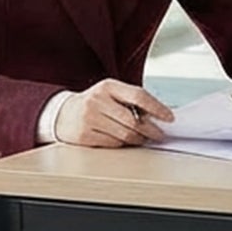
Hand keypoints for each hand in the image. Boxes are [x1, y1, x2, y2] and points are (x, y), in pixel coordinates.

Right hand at [53, 79, 174, 146]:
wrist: (62, 114)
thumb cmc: (94, 104)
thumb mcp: (110, 94)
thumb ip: (132, 101)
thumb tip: (159, 116)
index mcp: (108, 86)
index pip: (138, 96)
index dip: (157, 108)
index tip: (169, 117)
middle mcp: (97, 100)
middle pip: (133, 120)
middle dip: (150, 130)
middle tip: (159, 135)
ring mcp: (89, 118)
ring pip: (124, 135)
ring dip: (138, 139)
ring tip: (142, 138)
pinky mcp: (84, 135)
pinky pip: (112, 144)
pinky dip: (122, 144)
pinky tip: (124, 141)